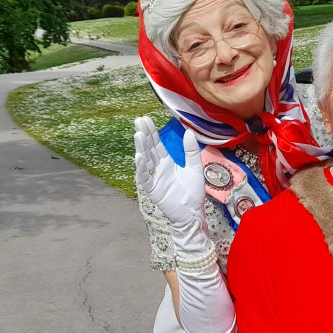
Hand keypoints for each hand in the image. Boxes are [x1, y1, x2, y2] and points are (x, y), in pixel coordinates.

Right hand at [133, 117, 206, 253]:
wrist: (193, 212)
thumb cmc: (193, 192)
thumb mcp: (194, 168)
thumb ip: (190, 151)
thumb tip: (188, 131)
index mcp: (166, 162)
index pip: (156, 144)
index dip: (151, 132)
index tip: (145, 119)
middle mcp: (158, 168)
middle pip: (149, 149)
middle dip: (144, 135)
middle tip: (138, 121)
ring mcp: (154, 178)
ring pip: (145, 160)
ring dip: (141, 148)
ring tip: (138, 135)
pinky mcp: (152, 189)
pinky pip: (145, 177)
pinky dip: (141, 167)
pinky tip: (139, 156)